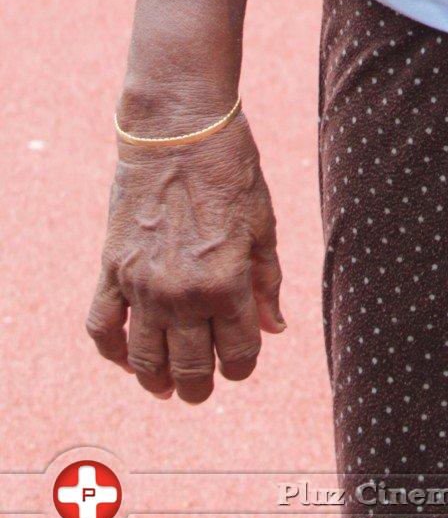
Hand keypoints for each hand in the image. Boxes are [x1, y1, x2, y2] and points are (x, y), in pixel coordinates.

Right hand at [86, 113, 285, 401]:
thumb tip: (275, 329)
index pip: (237, 352)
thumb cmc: (231, 169)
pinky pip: (102, 328)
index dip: (242, 366)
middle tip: (203, 388)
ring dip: (158, 382)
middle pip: (190, 367)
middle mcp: (183, 293)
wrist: (179, 129)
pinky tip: (129, 357)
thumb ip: (267, 281)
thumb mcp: (263, 223)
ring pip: (145, 361)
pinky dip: (113, 352)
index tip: (241, 362)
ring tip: (167, 386)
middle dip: (201, 385)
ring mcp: (142, 285)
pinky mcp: (112, 269)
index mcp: (228, 282)